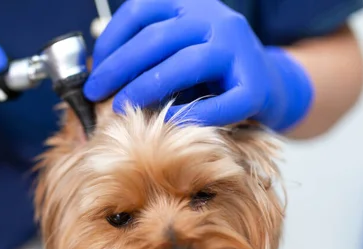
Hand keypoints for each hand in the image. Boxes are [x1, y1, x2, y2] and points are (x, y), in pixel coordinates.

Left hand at [83, 0, 313, 131]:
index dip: (111, 41)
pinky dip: (192, 115)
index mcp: (190, 7)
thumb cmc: (211, 74)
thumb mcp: (177, 53)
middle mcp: (215, 19)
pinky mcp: (255, 87)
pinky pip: (221, 103)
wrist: (269, 85)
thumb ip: (147, 58)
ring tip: (123, 107)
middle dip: (120, 68)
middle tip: (97, 94)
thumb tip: (100, 78)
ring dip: (148, 87)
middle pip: (158, 37)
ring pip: (188, 63)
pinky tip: (168, 123)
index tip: (93, 70)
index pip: (142, 11)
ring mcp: (238, 50)